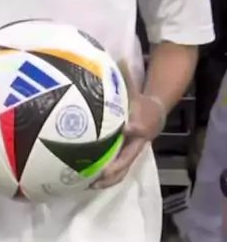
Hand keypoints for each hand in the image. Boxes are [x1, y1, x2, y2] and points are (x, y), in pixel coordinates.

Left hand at [93, 62, 164, 189]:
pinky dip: (105, 178)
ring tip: (87, 184)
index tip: (118, 132)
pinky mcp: (127, 157)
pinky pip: (118, 171)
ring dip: (107, 179)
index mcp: (141, 123)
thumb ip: (125, 75)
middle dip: (113, 167)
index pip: (136, 128)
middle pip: (127, 158)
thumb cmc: (140, 100)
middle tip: (96, 173)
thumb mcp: (134, 86)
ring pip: (122, 170)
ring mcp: (133, 151)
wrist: (155, 112)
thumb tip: (116, 57)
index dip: (129, 130)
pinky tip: (86, 182)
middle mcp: (138, 141)